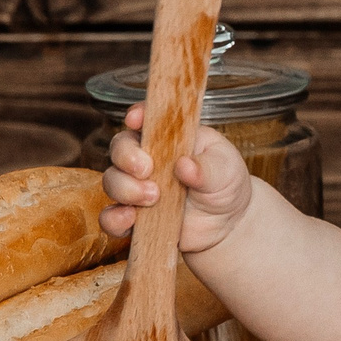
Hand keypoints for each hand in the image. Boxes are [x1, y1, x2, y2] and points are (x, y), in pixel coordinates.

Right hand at [98, 106, 253, 253]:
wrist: (229, 223)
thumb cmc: (226, 184)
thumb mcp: (226, 169)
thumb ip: (207, 167)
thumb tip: (185, 165)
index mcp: (168, 137)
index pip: (144, 119)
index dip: (136, 116)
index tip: (136, 120)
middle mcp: (147, 159)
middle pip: (119, 149)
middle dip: (126, 157)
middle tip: (147, 169)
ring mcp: (137, 188)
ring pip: (112, 182)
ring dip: (125, 188)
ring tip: (154, 197)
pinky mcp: (135, 218)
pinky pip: (111, 218)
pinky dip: (114, 219)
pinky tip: (130, 219)